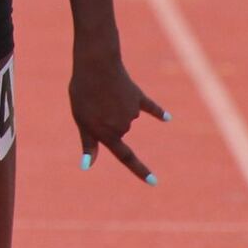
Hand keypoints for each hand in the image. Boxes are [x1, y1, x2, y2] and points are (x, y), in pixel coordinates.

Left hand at [70, 52, 168, 183]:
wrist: (96, 65)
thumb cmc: (83, 92)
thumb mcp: (81, 120)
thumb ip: (88, 143)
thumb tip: (87, 166)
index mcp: (108, 134)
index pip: (126, 157)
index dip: (140, 170)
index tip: (154, 182)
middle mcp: (124, 126)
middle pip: (117, 130)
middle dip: (105, 119)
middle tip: (91, 102)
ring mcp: (133, 111)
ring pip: (124, 115)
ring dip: (112, 105)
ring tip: (100, 91)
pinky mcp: (138, 97)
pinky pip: (150, 106)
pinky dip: (157, 112)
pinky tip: (167, 118)